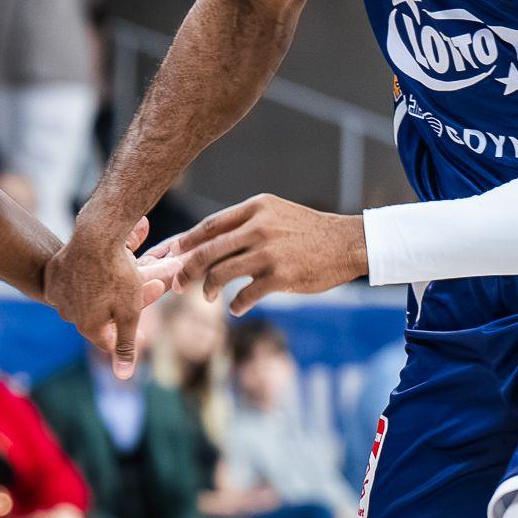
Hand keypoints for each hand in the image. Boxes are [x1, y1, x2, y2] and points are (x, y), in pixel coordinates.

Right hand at [44, 214, 163, 377]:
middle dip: (110, 315)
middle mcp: (68, 315)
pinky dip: (79, 282)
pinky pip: (67, 285)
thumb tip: (122, 376)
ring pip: (79, 303)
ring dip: (93, 298)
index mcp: (88, 327)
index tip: (140, 330)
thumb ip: (125, 345)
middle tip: (126, 300)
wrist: (95, 237)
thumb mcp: (129, 312)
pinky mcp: (53, 276)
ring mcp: (57, 295)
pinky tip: (91, 272)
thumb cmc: (117, 274)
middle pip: (93, 321)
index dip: (125, 336)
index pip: (108, 341)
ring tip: (110, 283)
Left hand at [148, 195, 366, 314]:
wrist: (347, 243)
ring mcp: (269, 253)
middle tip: (179, 283)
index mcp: (255, 209)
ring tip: (209, 297)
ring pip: (221, 273)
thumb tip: (206, 242)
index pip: (209, 225)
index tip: (169, 255)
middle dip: (187, 270)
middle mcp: (259, 228)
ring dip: (209, 288)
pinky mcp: (281, 276)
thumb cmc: (306, 230)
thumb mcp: (275, 214)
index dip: (185, 242)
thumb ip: (244, 224)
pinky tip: (236, 308)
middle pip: (207, 250)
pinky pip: (246, 295)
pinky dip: (237, 304)